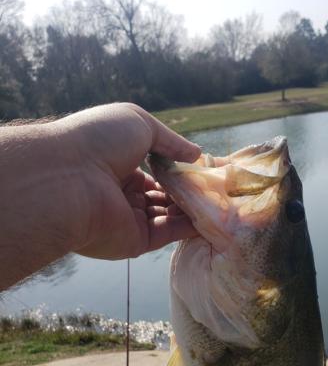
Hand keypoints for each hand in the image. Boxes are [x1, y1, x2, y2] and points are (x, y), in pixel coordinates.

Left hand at [56, 102, 200, 258]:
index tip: (201, 168)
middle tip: (215, 185)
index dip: (178, 170)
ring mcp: (129, 219)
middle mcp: (123, 194)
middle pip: (164, 195)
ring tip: (219, 196)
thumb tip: (197, 154)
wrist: (70, 179)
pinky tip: (212, 215)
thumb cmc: (99, 141)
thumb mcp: (139, 124)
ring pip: (169, 214)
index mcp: (118, 164)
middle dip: (189, 190)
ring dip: (193, 207)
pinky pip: (169, 233)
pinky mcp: (136, 241)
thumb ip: (171, 141)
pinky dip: (191, 225)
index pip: (154, 172)